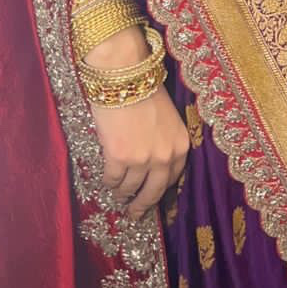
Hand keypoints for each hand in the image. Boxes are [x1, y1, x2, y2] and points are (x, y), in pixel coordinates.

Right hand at [87, 27, 189, 221]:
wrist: (125, 73)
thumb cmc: (144, 89)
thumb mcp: (166, 119)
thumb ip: (163, 143)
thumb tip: (152, 166)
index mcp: (180, 146)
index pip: (171, 180)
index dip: (158, 191)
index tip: (150, 199)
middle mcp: (164, 157)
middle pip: (153, 192)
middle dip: (142, 205)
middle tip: (134, 214)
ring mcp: (142, 159)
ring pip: (129, 188)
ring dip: (122, 193)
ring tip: (117, 195)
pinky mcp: (119, 158)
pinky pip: (112, 179)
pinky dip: (108, 181)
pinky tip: (106, 180)